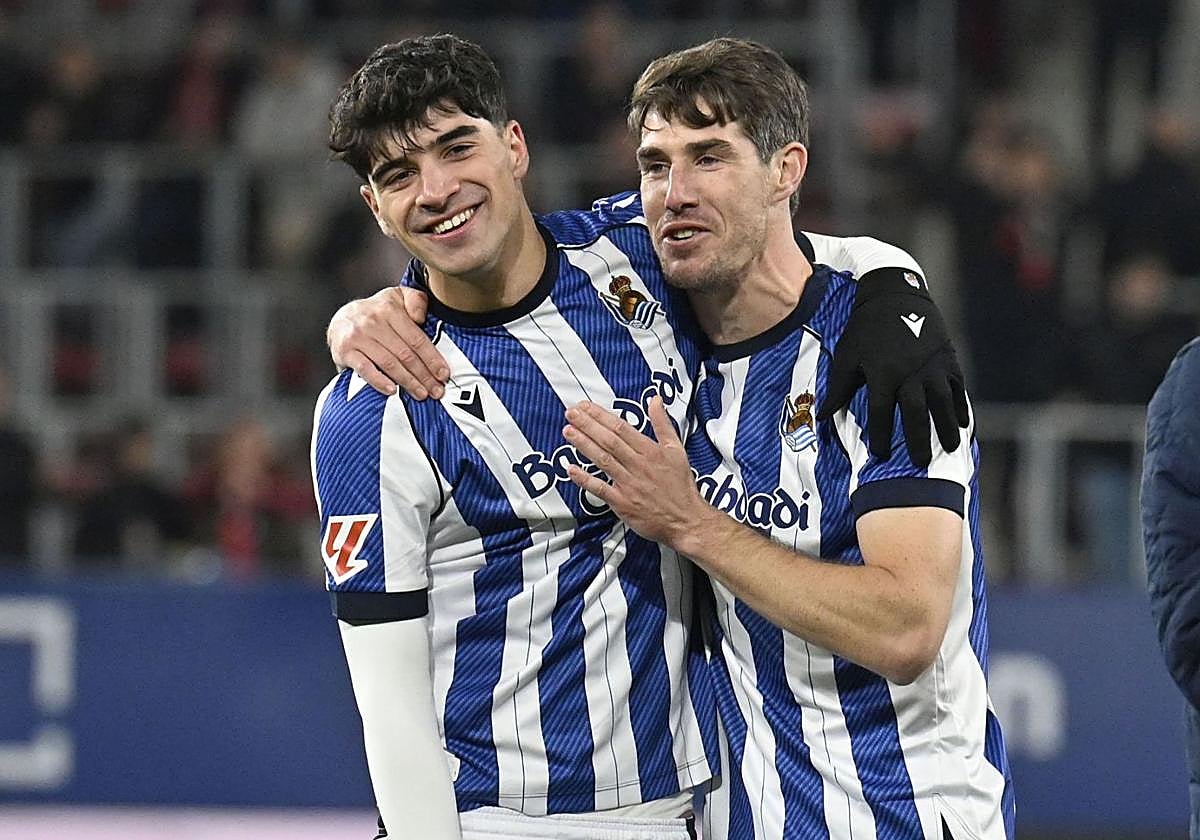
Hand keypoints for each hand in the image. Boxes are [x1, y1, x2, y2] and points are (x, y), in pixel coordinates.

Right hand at [326, 286, 448, 398]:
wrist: (341, 319)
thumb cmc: (376, 312)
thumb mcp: (397, 297)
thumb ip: (416, 301)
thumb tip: (421, 317)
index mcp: (390, 309)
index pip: (416, 338)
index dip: (432, 358)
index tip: (443, 374)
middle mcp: (373, 322)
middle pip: (405, 354)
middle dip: (424, 375)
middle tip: (436, 390)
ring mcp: (358, 337)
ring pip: (389, 363)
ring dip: (408, 382)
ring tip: (421, 394)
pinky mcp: (345, 351)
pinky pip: (365, 369)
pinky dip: (379, 381)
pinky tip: (392, 391)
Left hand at [563, 396, 706, 548]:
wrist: (686, 520)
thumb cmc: (680, 486)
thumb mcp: (677, 449)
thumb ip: (663, 423)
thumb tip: (655, 399)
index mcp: (650, 451)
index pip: (621, 428)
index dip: (601, 415)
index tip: (585, 406)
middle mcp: (638, 465)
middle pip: (609, 441)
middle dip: (587, 425)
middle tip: (571, 413)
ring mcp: (629, 484)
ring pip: (603, 460)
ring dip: (584, 445)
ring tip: (568, 432)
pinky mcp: (623, 503)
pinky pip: (600, 489)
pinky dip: (585, 479)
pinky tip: (571, 469)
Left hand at [816, 269, 969, 466]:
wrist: (895, 296)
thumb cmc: (865, 329)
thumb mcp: (846, 356)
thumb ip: (837, 389)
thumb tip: (823, 418)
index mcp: (883, 373)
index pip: (882, 412)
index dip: (881, 436)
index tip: (880, 455)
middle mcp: (910, 372)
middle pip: (916, 413)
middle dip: (917, 440)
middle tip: (917, 462)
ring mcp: (932, 366)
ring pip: (943, 403)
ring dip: (946, 428)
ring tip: (948, 449)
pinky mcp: (948, 360)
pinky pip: (958, 388)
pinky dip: (961, 407)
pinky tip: (963, 425)